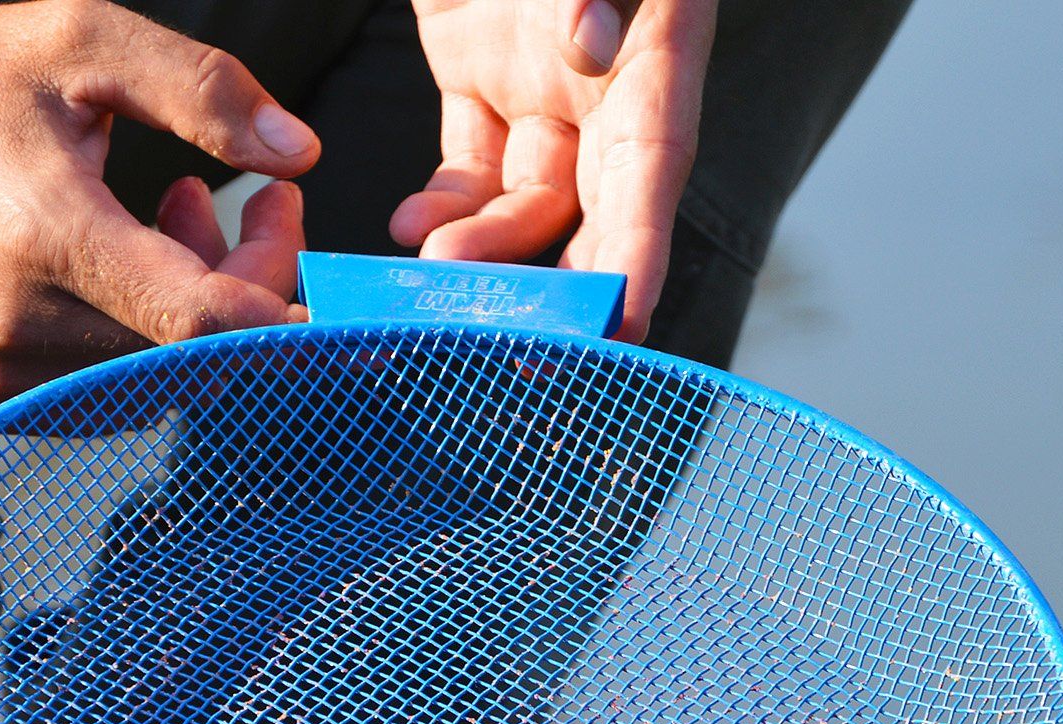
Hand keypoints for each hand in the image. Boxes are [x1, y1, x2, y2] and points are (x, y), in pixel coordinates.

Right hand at [0, 0, 320, 414]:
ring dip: (194, 309)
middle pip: (192, 350)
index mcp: (46, 235)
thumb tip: (301, 152)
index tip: (303, 248)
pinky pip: (112, 394)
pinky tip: (120, 269)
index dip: (278, 300)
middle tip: (234, 196)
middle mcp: (19, 326)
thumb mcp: (77, 42)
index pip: (199, 318)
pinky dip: (144, 339)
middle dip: (244, 277)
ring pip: (160, 377)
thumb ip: (200, 90)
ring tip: (166, 215)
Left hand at [392, 0, 716, 340]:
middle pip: (596, 211)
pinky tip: (408, 227)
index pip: (652, 173)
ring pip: (524, 199)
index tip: (625, 324)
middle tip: (525, 341)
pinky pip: (467, 162)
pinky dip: (442, 206)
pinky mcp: (477, 71)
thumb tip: (589, 42)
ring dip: (485, 247)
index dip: (641, 254)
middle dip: (565, 284)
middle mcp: (605, 86)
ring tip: (437, 263)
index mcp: (654, 52)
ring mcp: (539, 85)